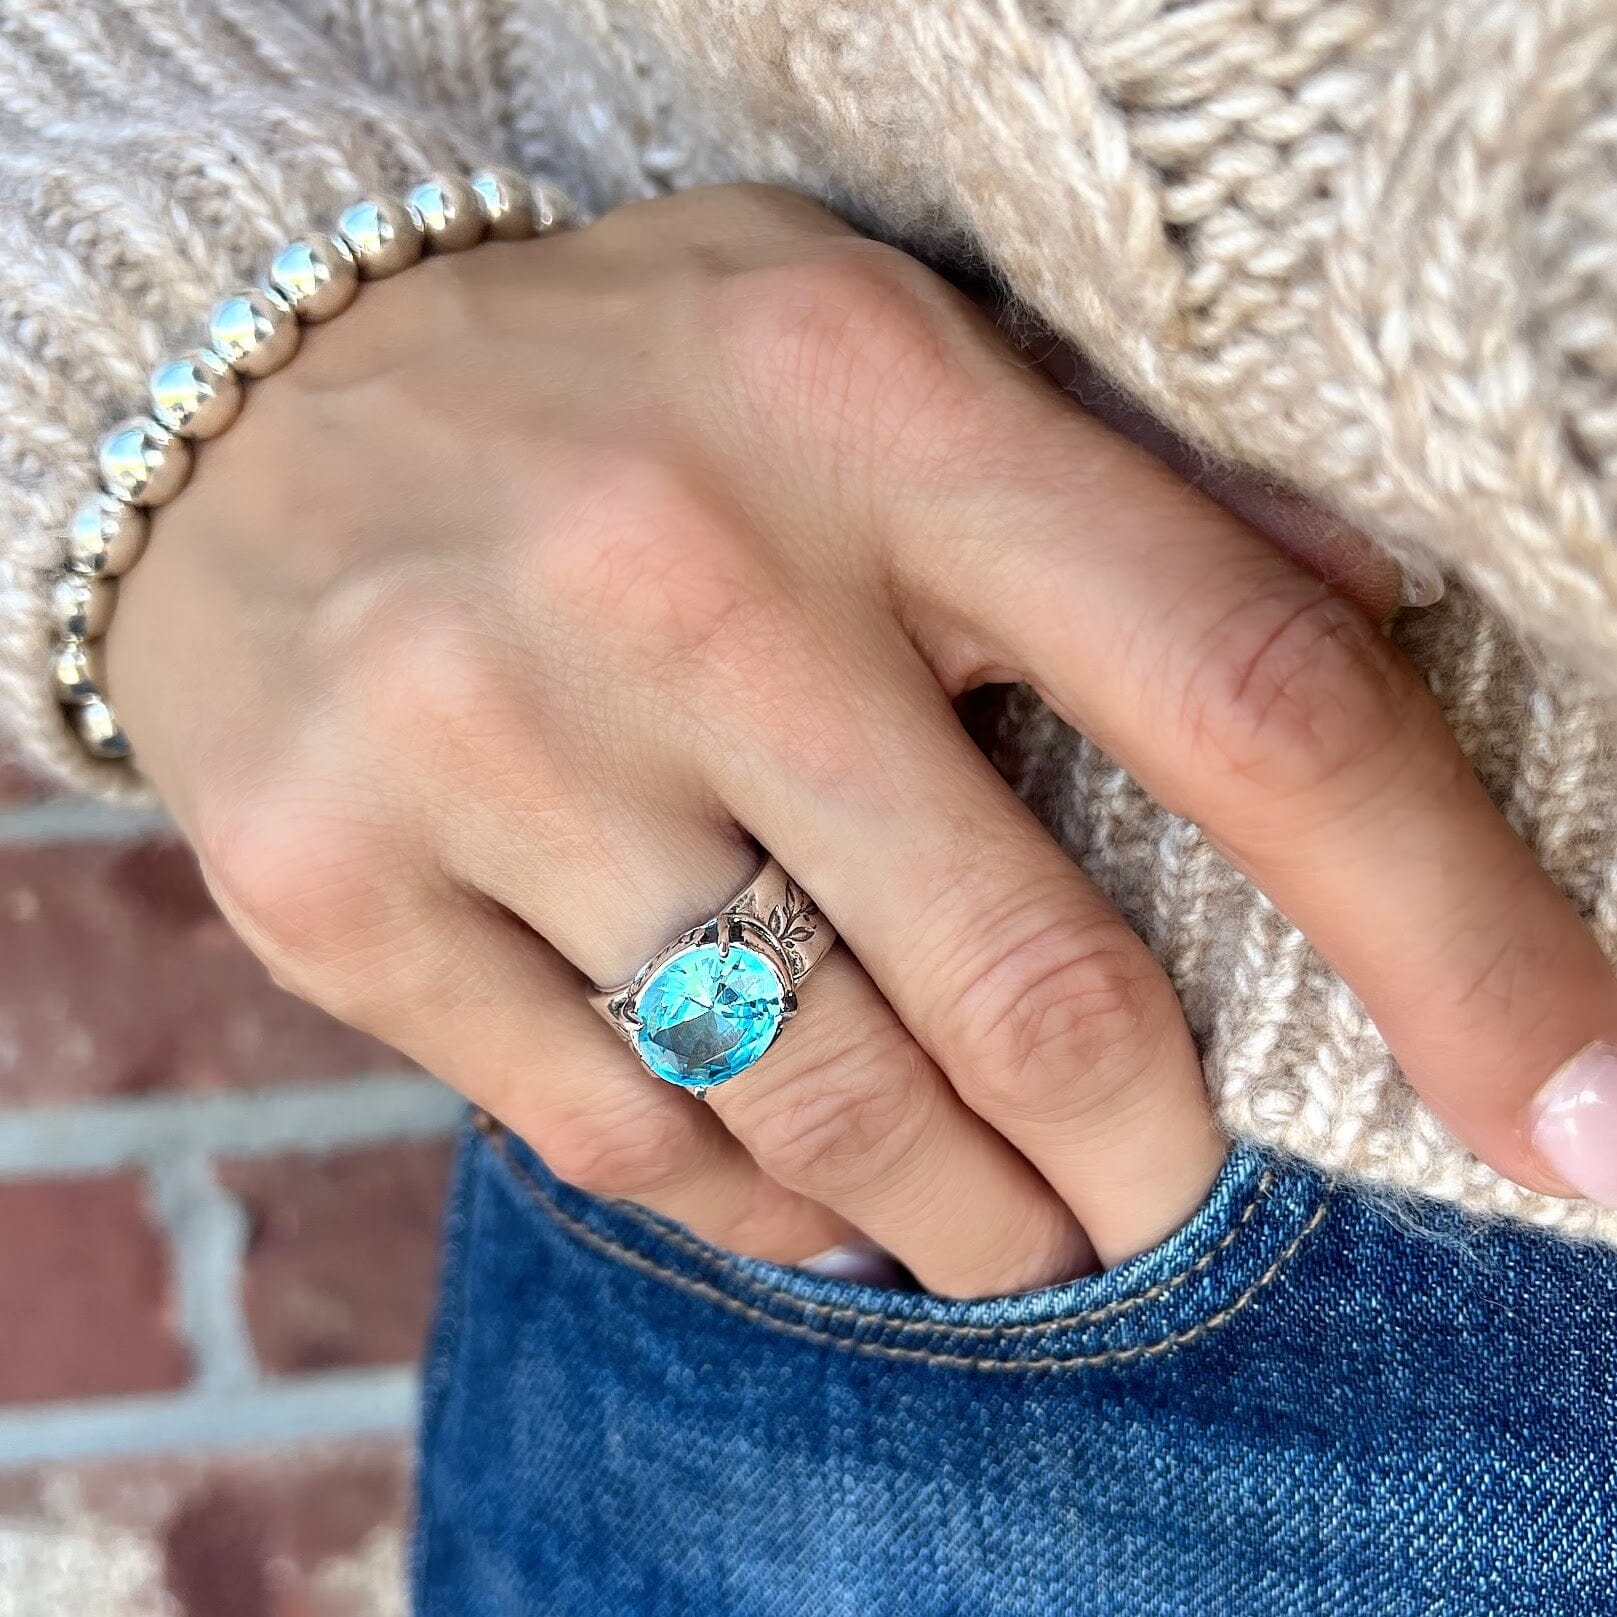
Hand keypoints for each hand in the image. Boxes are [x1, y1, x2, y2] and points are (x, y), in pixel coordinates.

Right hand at [108, 184, 1616, 1295]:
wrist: (246, 412)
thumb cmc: (619, 395)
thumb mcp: (867, 355)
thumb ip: (1120, 493)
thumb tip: (1378, 621)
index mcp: (872, 410)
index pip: (1243, 697)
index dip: (1454, 936)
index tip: (1583, 1120)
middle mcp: (678, 573)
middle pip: (1034, 984)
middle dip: (1142, 1156)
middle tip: (1151, 1191)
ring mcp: (483, 740)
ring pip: (820, 1103)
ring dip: (964, 1213)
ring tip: (998, 1222)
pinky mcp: (333, 884)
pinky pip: (619, 1139)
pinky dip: (756, 1203)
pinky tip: (797, 1179)